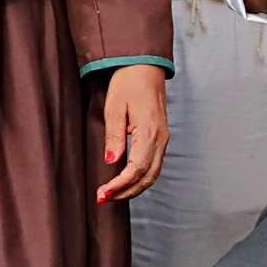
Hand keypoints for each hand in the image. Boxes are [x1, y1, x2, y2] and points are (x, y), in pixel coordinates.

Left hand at [94, 66, 167, 206]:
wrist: (145, 67)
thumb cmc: (128, 83)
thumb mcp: (114, 107)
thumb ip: (114, 136)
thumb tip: (112, 162)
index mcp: (149, 131)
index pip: (136, 169)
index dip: (119, 185)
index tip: (102, 193)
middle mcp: (161, 139)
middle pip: (147, 177)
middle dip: (126, 192)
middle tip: (104, 199)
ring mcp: (163, 139)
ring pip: (153, 174)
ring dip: (134, 188)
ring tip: (113, 194)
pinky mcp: (161, 138)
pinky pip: (154, 165)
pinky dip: (141, 178)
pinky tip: (127, 181)